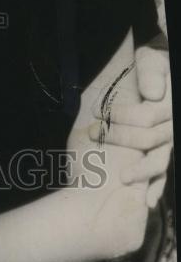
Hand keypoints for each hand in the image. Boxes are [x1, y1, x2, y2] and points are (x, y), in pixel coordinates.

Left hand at [90, 46, 172, 206]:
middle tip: (91, 133)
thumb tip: (152, 94)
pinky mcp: (162, 152)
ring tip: (122, 179)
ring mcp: (167, 142)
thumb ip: (153, 72)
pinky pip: (162, 173)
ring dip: (141, 171)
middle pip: (148, 139)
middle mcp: (170, 127)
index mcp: (168, 107)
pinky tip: (147, 201)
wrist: (155, 73)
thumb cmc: (151, 67)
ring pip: (158, 161)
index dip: (122, 115)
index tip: (97, 112)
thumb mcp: (152, 60)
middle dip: (119, 138)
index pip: (147, 117)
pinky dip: (155, 186)